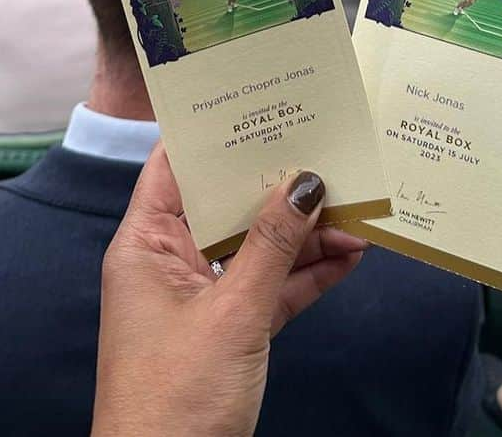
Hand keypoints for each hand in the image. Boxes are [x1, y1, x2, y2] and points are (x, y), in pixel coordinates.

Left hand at [91, 144, 366, 436]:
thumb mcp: (233, 314)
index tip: (257, 99)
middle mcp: (168, 263)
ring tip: (356, 207)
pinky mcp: (227, 334)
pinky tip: (349, 255)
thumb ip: (271, 245)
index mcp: (145, 246)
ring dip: (304, 233)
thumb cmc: (176, 402)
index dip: (213, 132)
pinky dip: (305, 275)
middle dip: (277, 182)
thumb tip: (305, 180)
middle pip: (226, 204)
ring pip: (255, 247)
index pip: (176, 167)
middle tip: (327, 147)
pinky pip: (269, 289)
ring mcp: (199, 299)